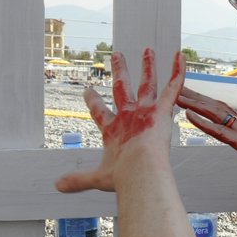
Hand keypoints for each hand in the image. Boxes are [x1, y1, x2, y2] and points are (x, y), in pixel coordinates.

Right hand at [56, 48, 181, 193]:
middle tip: (117, 56)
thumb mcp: (96, 178)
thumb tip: (56, 186)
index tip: (87, 90)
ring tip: (148, 50)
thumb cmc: (122, 177)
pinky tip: (180, 55)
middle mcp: (127, 115)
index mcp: (111, 130)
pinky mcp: (162, 110)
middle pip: (121, 88)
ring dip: (147, 66)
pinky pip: (172, 86)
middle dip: (119, 71)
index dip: (92, 101)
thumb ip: (77, 180)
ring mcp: (144, 111)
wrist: (139, 171)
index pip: (99, 111)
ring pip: (147, 83)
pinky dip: (177, 71)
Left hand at [177, 89, 236, 185]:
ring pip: (215, 116)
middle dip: (197, 99)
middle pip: (216, 110)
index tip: (194, 98)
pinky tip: (189, 116)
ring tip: (177, 94)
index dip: (208, 107)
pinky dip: (203, 123)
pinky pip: (220, 132)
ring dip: (195, 105)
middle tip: (177, 86)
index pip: (224, 117)